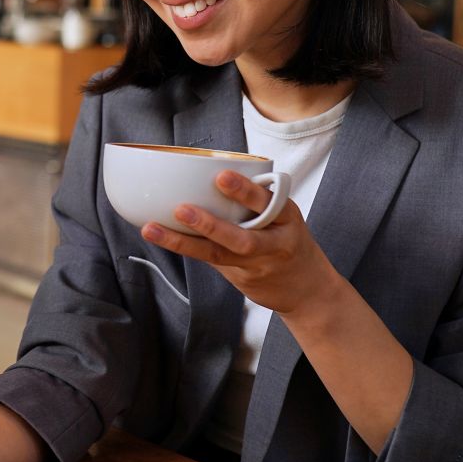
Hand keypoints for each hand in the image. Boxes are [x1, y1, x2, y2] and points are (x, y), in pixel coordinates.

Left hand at [141, 169, 341, 315]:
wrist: (308, 289)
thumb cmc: (287, 239)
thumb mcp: (284, 215)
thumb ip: (256, 199)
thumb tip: (209, 172)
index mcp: (286, 217)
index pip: (267, 202)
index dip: (245, 191)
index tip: (221, 176)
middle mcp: (273, 243)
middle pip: (242, 237)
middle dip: (210, 225)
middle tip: (181, 209)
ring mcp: (256, 265)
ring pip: (218, 254)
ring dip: (183, 242)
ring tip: (154, 229)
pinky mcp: (241, 279)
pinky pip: (210, 261)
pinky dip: (185, 248)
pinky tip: (161, 237)